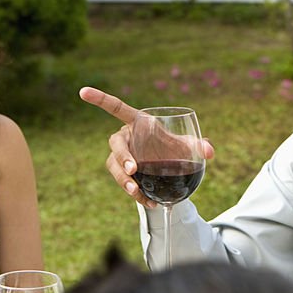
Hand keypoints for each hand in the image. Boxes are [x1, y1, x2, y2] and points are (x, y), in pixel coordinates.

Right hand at [79, 87, 214, 208]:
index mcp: (139, 122)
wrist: (172, 170)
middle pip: (116, 143)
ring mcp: (123, 156)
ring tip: (135, 191)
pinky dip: (135, 193)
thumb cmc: (176, 149)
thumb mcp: (189, 147)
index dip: (100, 99)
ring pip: (114, 165)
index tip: (82, 91)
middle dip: (122, 156)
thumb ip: (200, 146)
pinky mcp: (123, 173)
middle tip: (133, 170)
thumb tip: (210, 151)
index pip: (117, 108)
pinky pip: (123, 182)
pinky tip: (149, 201)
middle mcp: (127, 137)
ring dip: (122, 178)